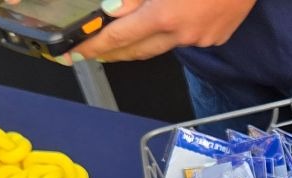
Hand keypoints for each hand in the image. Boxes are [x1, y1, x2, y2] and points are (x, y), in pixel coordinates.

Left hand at [65, 0, 256, 62]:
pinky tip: (171, 20)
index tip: (75, 53)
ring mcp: (202, 38)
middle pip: (137, 52)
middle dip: (112, 53)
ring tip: (124, 39)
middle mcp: (182, 33)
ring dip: (141, 42)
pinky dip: (172, 32)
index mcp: (164, 15)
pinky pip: (186, 38)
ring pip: (163, 44)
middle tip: (91, 52)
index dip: (93, 46)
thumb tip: (113, 10)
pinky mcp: (216, 36)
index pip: (118, 37)